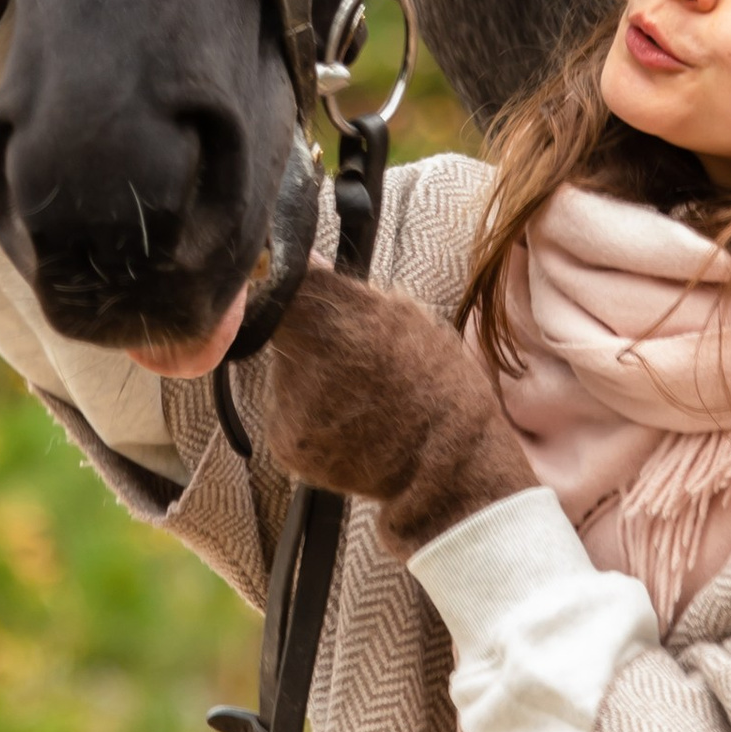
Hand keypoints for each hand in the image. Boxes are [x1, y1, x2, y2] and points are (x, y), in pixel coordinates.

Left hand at [263, 268, 533, 555]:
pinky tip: (349, 430)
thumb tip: (309, 261)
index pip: (284, 281)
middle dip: (312, 339)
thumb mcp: (410, 321)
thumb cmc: (440, 389)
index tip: (307, 294)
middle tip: (355, 363)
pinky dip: (311, 420)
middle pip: (285, 330)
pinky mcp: (284, 442)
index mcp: (334, 316)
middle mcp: (301, 355)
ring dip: (312, 381)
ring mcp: (287, 404)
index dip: (293, 285)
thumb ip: (351, 293)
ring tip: (361, 401)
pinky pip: (289, 416)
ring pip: (287, 375)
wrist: (446, 469)